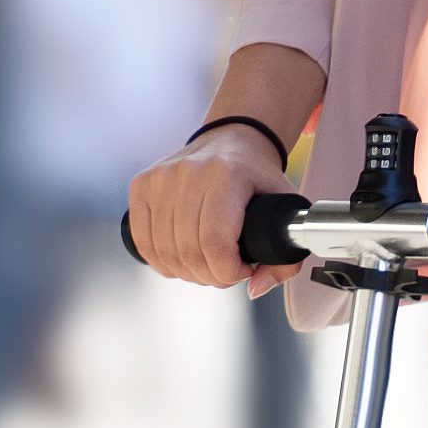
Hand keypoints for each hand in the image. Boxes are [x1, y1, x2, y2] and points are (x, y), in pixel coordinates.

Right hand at [129, 125, 297, 295]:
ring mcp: (161, 178)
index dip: (227, 272)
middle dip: (210, 276)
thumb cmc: (257, 176)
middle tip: (225, 272)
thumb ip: (285, 256)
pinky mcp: (142, 184)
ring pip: (164, 251)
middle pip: (189, 252)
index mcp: (227, 175)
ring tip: (205, 265)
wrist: (232, 139)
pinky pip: (143, 241)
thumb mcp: (286, 208)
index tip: (242, 271)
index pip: (215, 243)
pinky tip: (181, 260)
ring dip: (187, 272)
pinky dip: (162, 261)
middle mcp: (189, 173)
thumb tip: (255, 288)